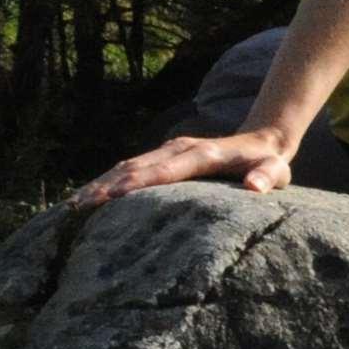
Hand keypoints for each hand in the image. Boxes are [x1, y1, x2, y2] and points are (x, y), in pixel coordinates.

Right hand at [75, 126, 297, 207]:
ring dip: (100, 184)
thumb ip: (268, 177)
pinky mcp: (162, 156)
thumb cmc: (268, 163)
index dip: (139, 182)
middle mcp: (179, 148)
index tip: (112, 196)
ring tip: (72, 207)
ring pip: (126, 166)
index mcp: (203, 154)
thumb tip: (256, 187)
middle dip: (107, 187)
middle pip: (136, 167)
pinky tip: (87, 198)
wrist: (260, 140)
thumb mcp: (276, 170)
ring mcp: (168, 150)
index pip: (166, 170)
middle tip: (78, 208)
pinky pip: (129, 169)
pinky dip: (107, 182)